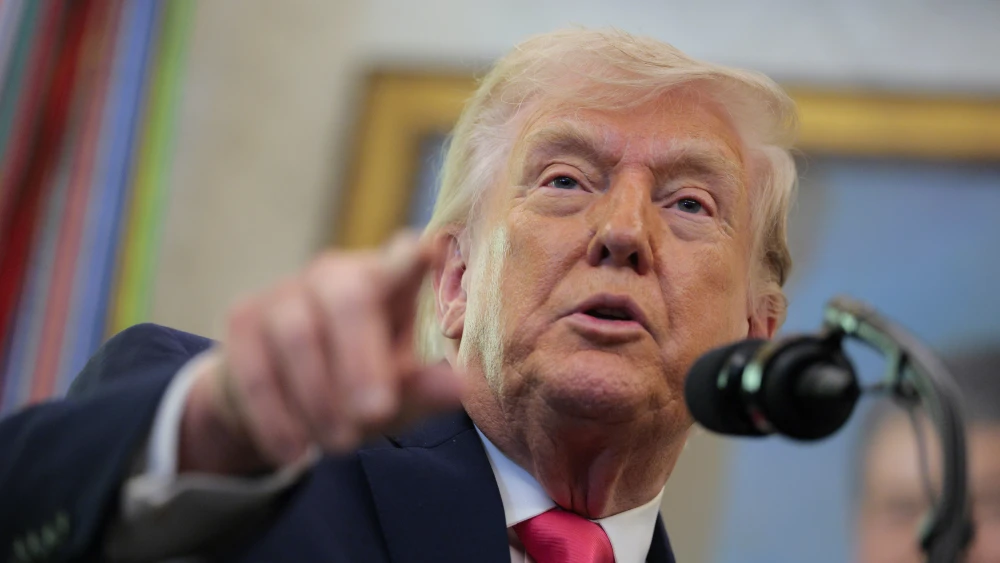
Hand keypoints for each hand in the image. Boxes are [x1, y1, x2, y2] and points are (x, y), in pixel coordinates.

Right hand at [178, 232, 463, 473]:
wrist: (280, 402)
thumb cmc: (357, 386)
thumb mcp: (396, 394)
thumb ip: (423, 390)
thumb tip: (459, 387)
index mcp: (386, 282)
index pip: (403, 258)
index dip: (412, 256)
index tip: (428, 254)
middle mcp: (336, 274)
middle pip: (348, 297)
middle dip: (361, 360)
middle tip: (375, 414)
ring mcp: (286, 292)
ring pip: (297, 335)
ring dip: (320, 398)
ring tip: (341, 444)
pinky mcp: (244, 319)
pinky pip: (256, 368)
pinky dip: (277, 416)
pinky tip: (295, 451)